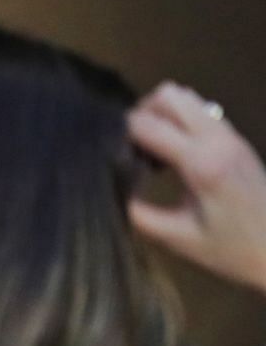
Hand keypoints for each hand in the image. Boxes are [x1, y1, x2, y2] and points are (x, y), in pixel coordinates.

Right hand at [127, 83, 265, 293]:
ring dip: (161, 114)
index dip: (120, 135)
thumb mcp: (177, 238)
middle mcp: (218, 139)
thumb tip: (110, 190)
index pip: (148, 126)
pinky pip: (200, 111)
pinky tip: (173, 154)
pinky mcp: (237, 140)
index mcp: (202, 163)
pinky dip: (179, 120)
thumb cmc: (231, 250)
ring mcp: (231, 136)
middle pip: (168, 96)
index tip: (110, 157)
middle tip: (130, 146)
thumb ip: (139, 214)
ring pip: (186, 97)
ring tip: (151, 147)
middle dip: (141, 114)